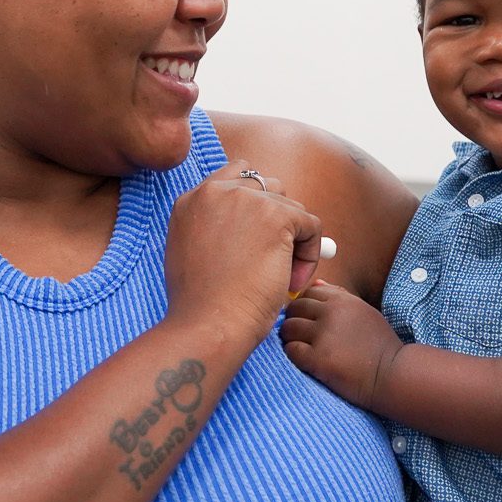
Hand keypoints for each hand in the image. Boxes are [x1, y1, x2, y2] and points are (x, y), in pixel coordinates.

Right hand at [166, 163, 323, 348]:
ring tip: (284, 277)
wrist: (208, 325)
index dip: (255, 206)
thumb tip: (265, 228)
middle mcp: (215, 192)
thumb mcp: (193, 254)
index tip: (258, 239)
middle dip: (277, 219)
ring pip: (291, 207)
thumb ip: (218, 230)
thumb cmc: (201, 305)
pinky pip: (311, 225)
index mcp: (191, 200)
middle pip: (267, 186)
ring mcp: (246, 200)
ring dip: (294, 240)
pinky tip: (293, 282)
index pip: (235, 177)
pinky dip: (310, 254)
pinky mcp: (275, 216)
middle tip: (274, 259)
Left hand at [279, 281, 402, 408]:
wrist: (392, 374)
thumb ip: (340, 296)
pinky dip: (293, 355)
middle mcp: (331, 313)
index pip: (309, 292)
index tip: (309, 319)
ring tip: (301, 347)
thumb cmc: (380, 345)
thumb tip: (316, 283)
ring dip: (290, 338)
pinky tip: (305, 360)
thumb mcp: (365, 311)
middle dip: (294, 320)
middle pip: (294, 308)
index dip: (305, 305)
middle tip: (300, 335)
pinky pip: (291, 350)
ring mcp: (324, 336)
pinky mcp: (318, 359)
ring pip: (288, 328)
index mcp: (343, 300)